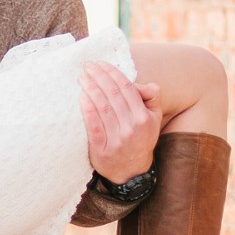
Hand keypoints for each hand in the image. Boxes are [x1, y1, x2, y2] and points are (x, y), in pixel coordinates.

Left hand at [79, 61, 161, 182]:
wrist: (131, 171)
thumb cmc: (140, 138)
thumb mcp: (153, 118)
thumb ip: (151, 97)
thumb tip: (140, 83)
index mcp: (143, 117)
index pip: (126, 88)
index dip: (112, 73)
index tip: (101, 63)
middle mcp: (131, 127)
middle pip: (112, 95)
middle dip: (98, 77)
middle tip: (87, 66)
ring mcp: (116, 139)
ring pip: (102, 108)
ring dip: (90, 89)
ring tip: (82, 78)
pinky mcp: (102, 149)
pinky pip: (93, 126)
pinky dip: (87, 110)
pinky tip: (81, 98)